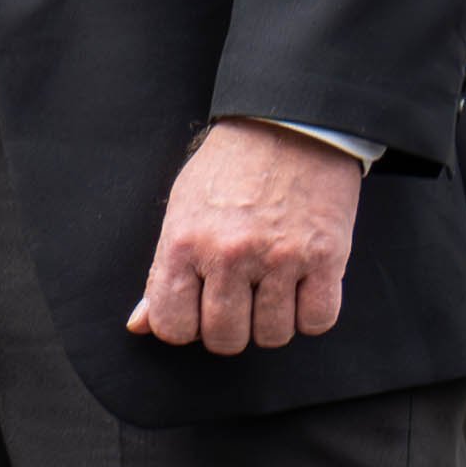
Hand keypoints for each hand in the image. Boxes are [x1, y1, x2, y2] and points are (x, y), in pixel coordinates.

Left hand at [129, 120, 364, 353]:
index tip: (197, 310)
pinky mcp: (325, 257)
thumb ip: (162, 272)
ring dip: (272, 322)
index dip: (185, 326)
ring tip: (270, 289)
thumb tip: (140, 325)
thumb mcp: (181, 212)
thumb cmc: (229, 170)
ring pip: (273, 336)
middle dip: (230, 329)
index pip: (172, 326)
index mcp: (185, 243)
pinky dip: (310, 315)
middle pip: (225, 339)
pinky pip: (317, 321)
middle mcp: (229, 254)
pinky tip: (301, 289)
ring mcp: (280, 257)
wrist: (287, 127)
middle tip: (238, 299)